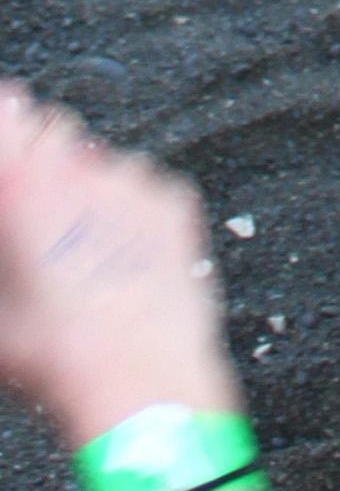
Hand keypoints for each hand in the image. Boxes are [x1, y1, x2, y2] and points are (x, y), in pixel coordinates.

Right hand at [0, 86, 238, 452]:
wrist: (140, 380)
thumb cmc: (59, 355)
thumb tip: (9, 245)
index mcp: (21, 184)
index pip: (6, 110)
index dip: (6, 126)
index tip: (7, 143)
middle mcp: (76, 169)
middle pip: (52, 132)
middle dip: (42, 166)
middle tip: (38, 224)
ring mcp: (129, 181)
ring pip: (99, 165)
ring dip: (87, 196)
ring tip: (83, 261)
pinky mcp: (172, 200)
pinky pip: (141, 190)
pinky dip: (130, 215)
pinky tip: (120, 265)